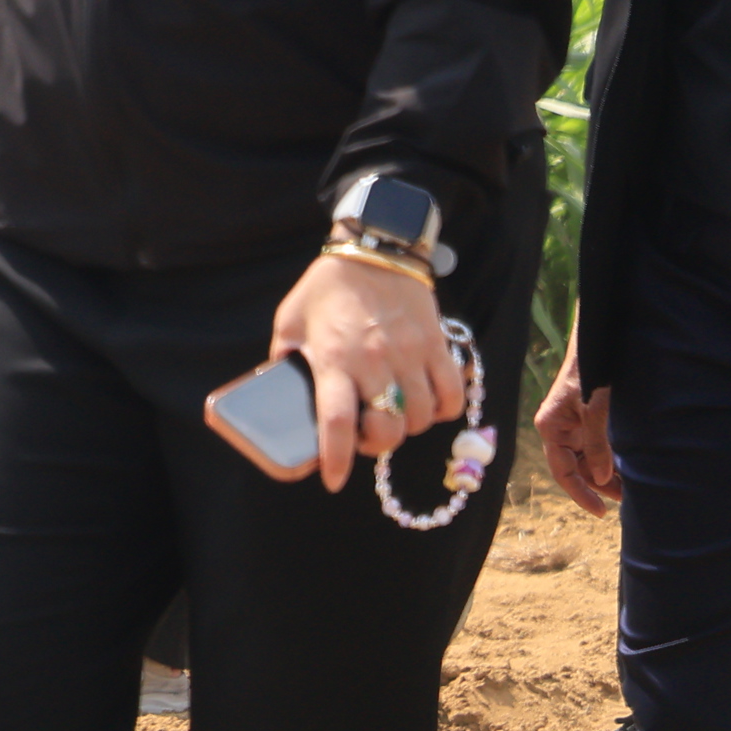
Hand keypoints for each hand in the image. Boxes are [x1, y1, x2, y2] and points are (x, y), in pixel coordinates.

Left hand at [272, 247, 460, 490]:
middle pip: (387, 429)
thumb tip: (279, 398)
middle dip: (376, 444)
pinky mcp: (437, 346)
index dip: (336, 457)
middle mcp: (374, 361)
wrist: (374, 251)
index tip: (332, 479)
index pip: (336, 420)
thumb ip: (285, 361)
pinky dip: (441, 411)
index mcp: (333, 357)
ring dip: (405, 427)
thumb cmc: (326, 290)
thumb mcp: (290, 322)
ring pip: (418, 418)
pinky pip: (451, 396)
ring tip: (390, 415)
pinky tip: (423, 405)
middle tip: (366, 437)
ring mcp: (410, 354)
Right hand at [532, 327, 618, 515]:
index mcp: (551, 427)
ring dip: (606, 475)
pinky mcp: (584, 421)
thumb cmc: (592, 372)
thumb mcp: (595, 409)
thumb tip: (602, 479)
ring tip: (632, 487)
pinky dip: (609, 460)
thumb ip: (597, 444)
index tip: (601, 512)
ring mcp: (571, 426)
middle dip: (599, 486)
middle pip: (575, 468)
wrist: (598, 342)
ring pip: (586, 460)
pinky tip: (627, 468)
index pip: (562, 471)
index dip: (581, 493)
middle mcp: (558, 430)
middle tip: (627, 500)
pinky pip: (594, 448)